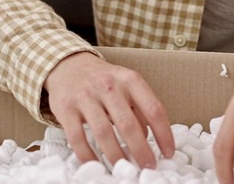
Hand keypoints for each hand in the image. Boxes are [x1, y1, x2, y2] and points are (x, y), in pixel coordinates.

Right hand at [44, 52, 175, 167]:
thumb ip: (139, 108)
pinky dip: (87, 154)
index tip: (168, 152)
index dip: (164, 134)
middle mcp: (108, 86)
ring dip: (116, 155)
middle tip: (147, 166)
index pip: (153, 109)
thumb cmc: (104, 79)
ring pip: (103, 132)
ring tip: (124, 168)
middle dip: (141, 150)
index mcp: (130, 80)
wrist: (69, 65)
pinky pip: (77, 137)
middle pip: (128, 124)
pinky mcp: (65, 109)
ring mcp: (85, 97)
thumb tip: (148, 136)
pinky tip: (96, 164)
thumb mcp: (127, 84)